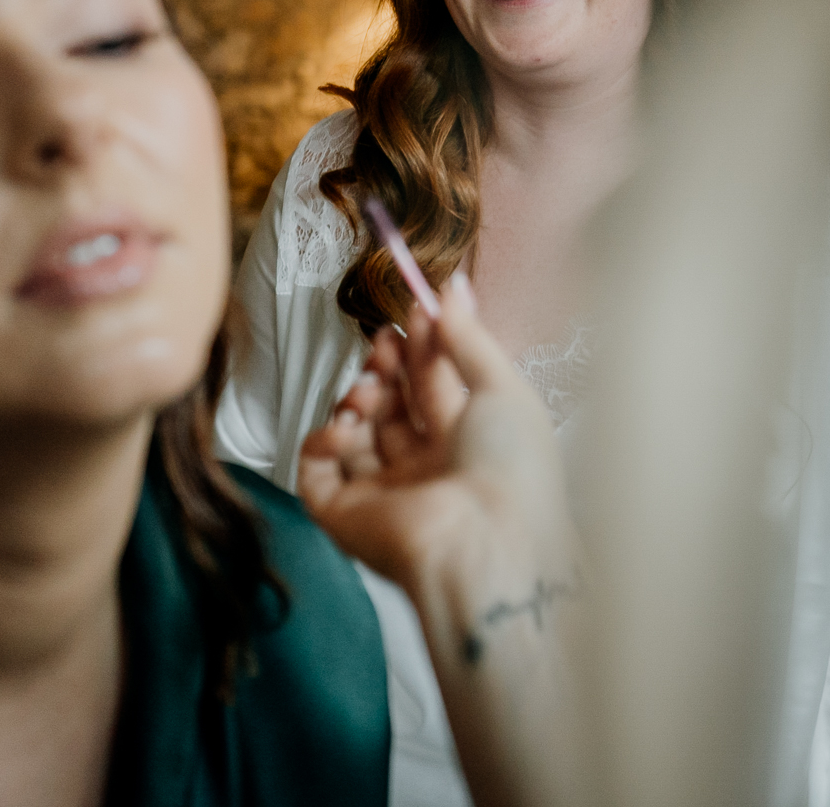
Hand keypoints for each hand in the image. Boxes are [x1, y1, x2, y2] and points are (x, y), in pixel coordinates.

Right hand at [298, 273, 576, 617]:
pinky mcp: (347, 517)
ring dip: (356, 398)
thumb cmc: (510, 470)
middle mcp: (427, 472)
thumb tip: (454, 285)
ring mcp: (386, 495)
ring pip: (353, 433)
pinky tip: (344, 428)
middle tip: (383, 344)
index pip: (433, 386)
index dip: (420, 347)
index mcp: (469, 446)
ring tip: (369, 390)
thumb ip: (469, 336)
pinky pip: (318, 472)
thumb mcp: (501, 387)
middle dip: (384, 367)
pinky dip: (322, 441)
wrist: (487, 543)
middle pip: (391, 406)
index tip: (414, 312)